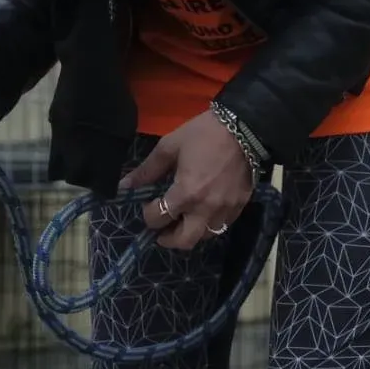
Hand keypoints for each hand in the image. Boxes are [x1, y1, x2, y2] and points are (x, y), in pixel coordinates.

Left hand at [120, 109, 255, 250]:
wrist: (244, 127)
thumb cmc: (203, 134)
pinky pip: (222, 226)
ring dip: (190, 232)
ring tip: (183, 220)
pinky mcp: (239, 207)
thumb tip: (125, 186)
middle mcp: (205, 208)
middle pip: (184, 241)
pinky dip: (209, 224)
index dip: (148, 214)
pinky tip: (203, 211)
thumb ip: (147, 170)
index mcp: (186, 193)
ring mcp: (225, 210)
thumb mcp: (169, 146)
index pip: (158, 219)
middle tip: (163, 230)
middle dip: (168, 239)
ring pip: (204, 237)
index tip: (149, 205)